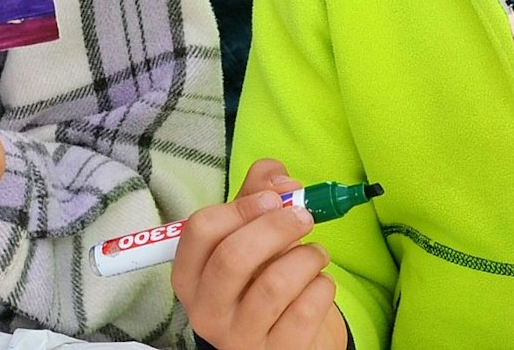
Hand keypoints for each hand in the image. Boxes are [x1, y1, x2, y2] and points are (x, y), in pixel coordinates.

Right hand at [172, 158, 348, 349]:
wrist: (285, 337)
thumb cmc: (263, 276)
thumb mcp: (251, 233)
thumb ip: (260, 194)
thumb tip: (282, 181)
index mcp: (190, 275)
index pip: (201, 230)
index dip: (244, 206)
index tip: (274, 199)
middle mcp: (206, 311)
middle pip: (233, 257)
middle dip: (277, 227)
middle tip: (304, 217)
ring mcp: (239, 338)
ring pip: (274, 284)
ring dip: (308, 256)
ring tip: (317, 254)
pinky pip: (305, 310)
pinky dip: (323, 286)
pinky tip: (320, 283)